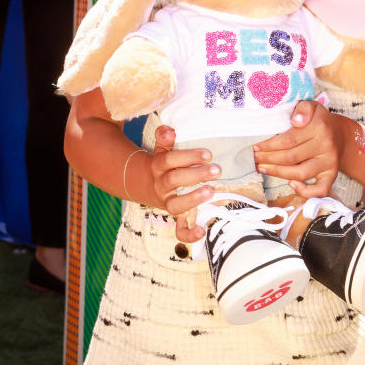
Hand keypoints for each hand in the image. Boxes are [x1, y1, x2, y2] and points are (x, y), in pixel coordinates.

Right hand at [147, 125, 220, 242]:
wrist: (147, 184)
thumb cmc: (163, 163)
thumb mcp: (161, 148)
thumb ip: (164, 137)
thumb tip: (169, 130)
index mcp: (158, 166)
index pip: (170, 160)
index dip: (188, 157)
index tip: (208, 153)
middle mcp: (161, 185)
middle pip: (174, 179)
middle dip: (196, 174)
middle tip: (217, 170)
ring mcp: (167, 202)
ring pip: (175, 205)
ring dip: (193, 199)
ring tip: (211, 191)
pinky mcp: (174, 217)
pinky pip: (178, 229)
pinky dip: (189, 234)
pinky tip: (202, 230)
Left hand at [253, 101, 343, 199]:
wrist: (338, 133)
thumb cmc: (318, 120)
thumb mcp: (311, 106)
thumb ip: (302, 108)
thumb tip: (297, 120)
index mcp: (319, 127)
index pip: (289, 140)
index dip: (269, 145)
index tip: (257, 147)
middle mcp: (326, 146)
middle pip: (291, 157)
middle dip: (269, 159)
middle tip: (256, 158)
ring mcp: (329, 162)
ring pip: (300, 173)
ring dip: (278, 173)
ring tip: (263, 168)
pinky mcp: (332, 174)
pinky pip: (320, 189)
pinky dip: (305, 191)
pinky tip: (291, 184)